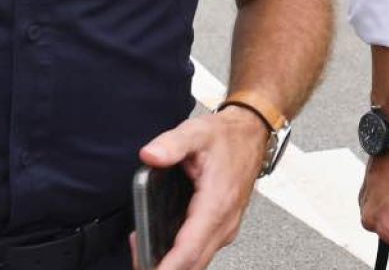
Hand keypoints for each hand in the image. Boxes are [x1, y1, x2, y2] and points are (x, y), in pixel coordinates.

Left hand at [137, 107, 271, 269]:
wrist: (251, 134)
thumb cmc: (227, 137)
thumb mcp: (196, 132)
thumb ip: (172, 144)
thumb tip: (151, 155)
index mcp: (216, 202)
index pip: (189, 248)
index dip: (166, 267)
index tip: (148, 269)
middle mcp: (225, 221)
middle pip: (193, 264)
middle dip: (163, 268)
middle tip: (138, 258)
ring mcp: (226, 227)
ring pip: (198, 262)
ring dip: (173, 264)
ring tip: (144, 253)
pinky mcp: (224, 228)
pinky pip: (203, 252)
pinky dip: (182, 257)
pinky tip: (163, 248)